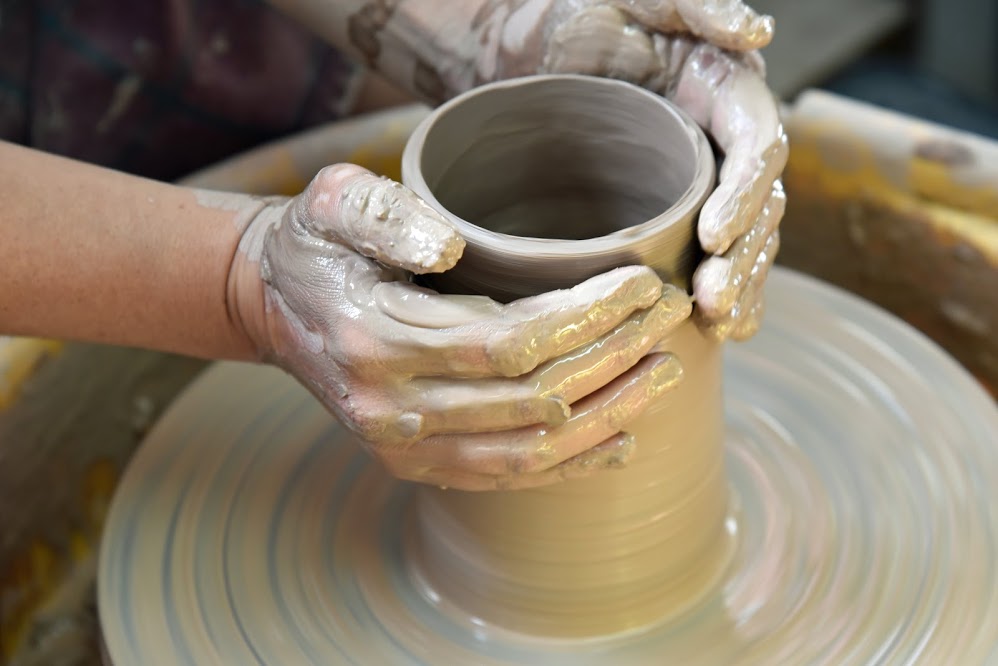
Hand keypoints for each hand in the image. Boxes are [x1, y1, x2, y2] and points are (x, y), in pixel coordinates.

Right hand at [231, 164, 691, 489]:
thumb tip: (450, 251)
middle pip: (533, 399)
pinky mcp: (416, 465)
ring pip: (531, 449)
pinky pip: (507, 478)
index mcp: (375, 339)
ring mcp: (404, 448)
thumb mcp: (331, 202)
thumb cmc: (316, 244)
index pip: (508, 341)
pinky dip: (572, 464)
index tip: (643, 283)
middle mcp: (392, 408)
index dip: (586, 318)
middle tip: (672, 317)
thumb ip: (384, 216)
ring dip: (609, 414)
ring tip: (666, 374)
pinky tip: (622, 440)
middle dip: (614, 358)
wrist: (273, 304)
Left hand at [475, 0, 787, 339]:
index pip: (756, 146)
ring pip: (741, 238)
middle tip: (714, 303)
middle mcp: (718, 138)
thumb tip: (757, 34)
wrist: (515, 47)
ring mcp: (693, 178)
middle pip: (757, 204)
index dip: (746, 195)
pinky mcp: (663, 210)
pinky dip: (715, 293)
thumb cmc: (568, 12)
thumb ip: (695, 6)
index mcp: (721, 89)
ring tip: (722, 327)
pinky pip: (702, 255)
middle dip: (745, 258)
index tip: (715, 238)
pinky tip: (714, 332)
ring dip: (739, 285)